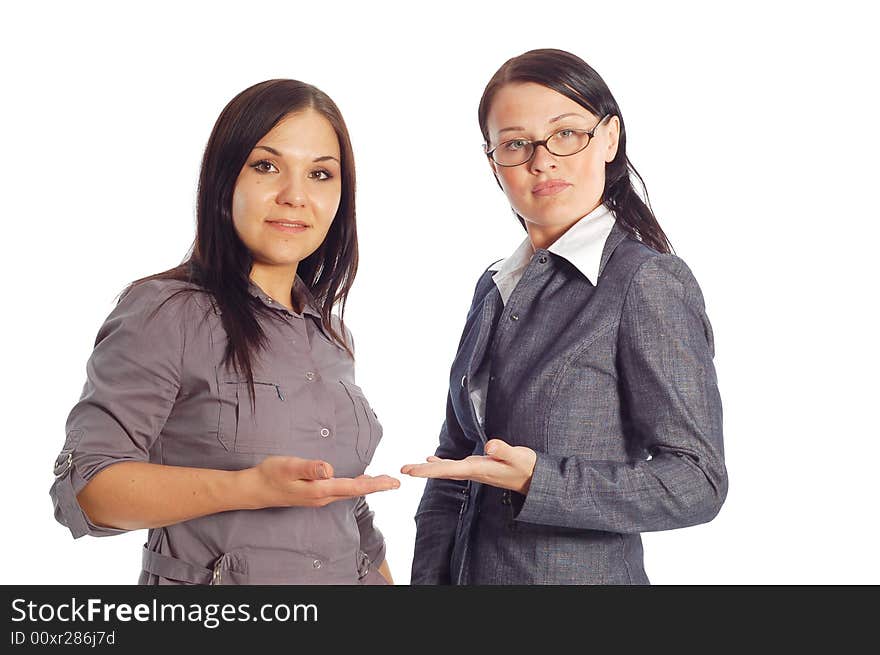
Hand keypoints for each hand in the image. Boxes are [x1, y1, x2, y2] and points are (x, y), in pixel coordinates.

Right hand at [246, 456, 399, 508]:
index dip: (375, 484)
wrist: (256, 489)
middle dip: (376, 486)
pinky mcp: (314, 495)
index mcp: (319, 490)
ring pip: (348, 492)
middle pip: (355, 491)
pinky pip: (340, 491)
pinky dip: (354, 486)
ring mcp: (318, 498)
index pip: (354, 487)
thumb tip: (329, 468)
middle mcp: (322, 497)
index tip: (392, 482)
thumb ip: (310, 468)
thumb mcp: (289, 466)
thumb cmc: (271, 475)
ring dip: (367, 486)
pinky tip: (357, 481)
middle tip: (395, 482)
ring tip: (382, 481)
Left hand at [400, 439, 536, 494]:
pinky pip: (453, 467)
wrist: (534, 479)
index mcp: (479, 469)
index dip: (429, 469)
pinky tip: (432, 459)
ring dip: (428, 468)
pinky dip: (440, 463)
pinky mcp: (478, 467)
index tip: (413, 471)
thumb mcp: (519, 457)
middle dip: (423, 470)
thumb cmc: (527, 467)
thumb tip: (490, 445)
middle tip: (403, 469)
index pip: (449, 469)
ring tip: (410, 467)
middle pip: (442, 472)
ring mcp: (474, 471)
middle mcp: (473, 472)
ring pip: (446, 470)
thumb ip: (505, 450)